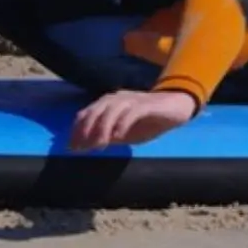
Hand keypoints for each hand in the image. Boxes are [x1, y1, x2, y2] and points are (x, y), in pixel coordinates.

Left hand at [68, 89, 196, 151]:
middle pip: (95, 111)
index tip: (71, 147)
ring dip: (102, 128)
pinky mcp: (146, 105)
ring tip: (97, 145)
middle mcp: (116, 98)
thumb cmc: (148, 121)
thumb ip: (108, 137)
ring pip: (110, 110)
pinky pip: (131, 112)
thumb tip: (88, 147)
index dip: (77, 130)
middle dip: (85, 130)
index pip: (86, 114)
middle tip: (81, 148)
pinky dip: (123, 123)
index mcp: (107, 103)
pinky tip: (119, 136)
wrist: (176, 107)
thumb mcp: (125, 132)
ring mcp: (131, 100)